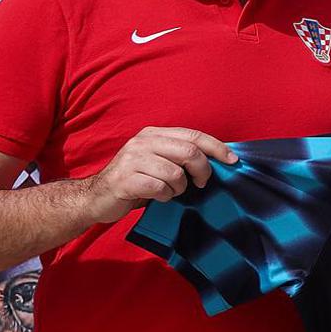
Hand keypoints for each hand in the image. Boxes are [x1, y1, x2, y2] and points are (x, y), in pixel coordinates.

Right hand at [83, 126, 234, 222]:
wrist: (96, 197)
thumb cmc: (136, 181)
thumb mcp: (158, 162)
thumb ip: (180, 156)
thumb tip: (218, 159)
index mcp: (153, 134)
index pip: (194, 135)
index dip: (217, 147)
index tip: (233, 160)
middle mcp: (142, 142)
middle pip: (189, 151)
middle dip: (202, 170)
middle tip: (201, 183)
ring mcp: (132, 160)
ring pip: (175, 172)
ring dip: (180, 187)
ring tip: (171, 191)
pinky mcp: (124, 180)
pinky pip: (159, 188)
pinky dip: (165, 196)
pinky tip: (158, 197)